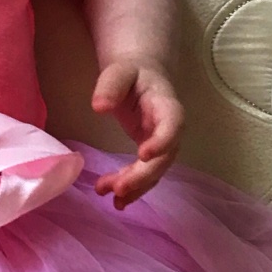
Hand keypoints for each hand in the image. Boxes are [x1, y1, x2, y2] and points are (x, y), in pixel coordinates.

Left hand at [89, 60, 183, 208]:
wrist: (140, 75)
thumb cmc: (131, 72)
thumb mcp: (119, 71)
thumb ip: (110, 86)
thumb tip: (99, 107)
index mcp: (167, 105)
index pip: (173, 124)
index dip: (162, 141)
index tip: (143, 154)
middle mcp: (170, 129)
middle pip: (164, 157)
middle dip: (143, 176)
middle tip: (119, 189)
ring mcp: (162, 144)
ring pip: (155, 171)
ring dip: (136, 187)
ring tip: (110, 196)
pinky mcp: (151, 154)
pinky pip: (145, 175)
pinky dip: (132, 188)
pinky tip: (114, 200)